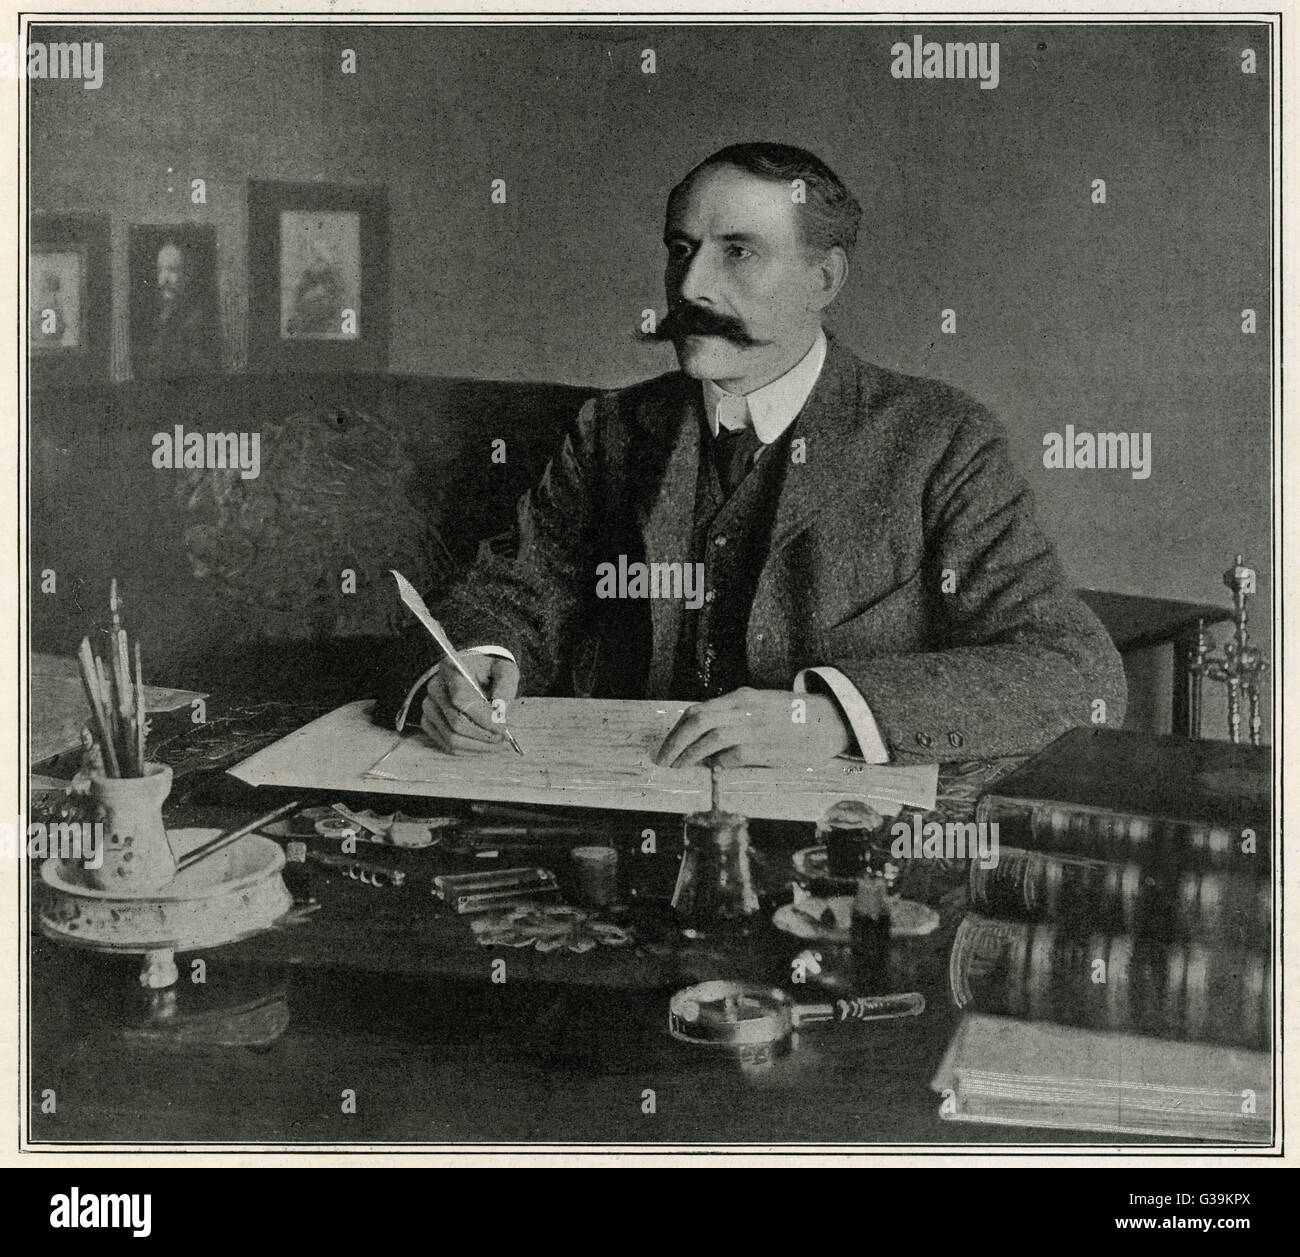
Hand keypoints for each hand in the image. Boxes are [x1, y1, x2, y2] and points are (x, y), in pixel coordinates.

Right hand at [420, 653, 519, 754]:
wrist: (474, 673)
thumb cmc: (490, 671)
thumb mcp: (504, 670)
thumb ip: (505, 687)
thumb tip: (501, 712)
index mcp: (451, 668)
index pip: (461, 698)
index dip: (483, 717)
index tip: (503, 727)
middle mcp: (435, 687)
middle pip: (456, 722)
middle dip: (483, 735)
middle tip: (504, 738)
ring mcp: (429, 707)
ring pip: (451, 738)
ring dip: (478, 746)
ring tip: (498, 743)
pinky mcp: (429, 722)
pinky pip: (447, 745)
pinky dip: (469, 749)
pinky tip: (485, 744)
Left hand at [654, 687, 851, 768]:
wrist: (831, 721)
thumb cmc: (794, 719)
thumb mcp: (760, 709)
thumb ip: (734, 720)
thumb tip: (707, 744)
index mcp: (741, 698)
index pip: (697, 710)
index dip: (677, 729)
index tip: (668, 746)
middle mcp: (744, 708)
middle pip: (696, 720)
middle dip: (675, 742)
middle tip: (664, 760)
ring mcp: (754, 727)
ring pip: (708, 737)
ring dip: (689, 755)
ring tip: (679, 767)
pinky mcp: (765, 746)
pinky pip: (732, 755)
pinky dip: (718, 763)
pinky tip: (715, 769)